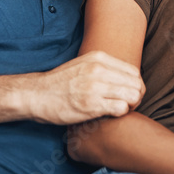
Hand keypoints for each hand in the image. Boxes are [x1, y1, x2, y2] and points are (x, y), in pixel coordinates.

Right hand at [27, 51, 145, 123]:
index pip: (133, 72)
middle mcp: (99, 70)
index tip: (128, 93)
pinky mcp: (91, 105)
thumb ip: (104, 67)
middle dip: (136, 96)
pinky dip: (121, 113)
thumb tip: (126, 77)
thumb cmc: (61, 83)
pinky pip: (121, 108)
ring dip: (130, 105)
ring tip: (120, 109)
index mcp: (99, 58)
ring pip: (132, 96)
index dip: (135, 85)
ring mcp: (95, 87)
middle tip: (127, 105)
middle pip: (136, 84)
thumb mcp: (83, 64)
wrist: (36, 95)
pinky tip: (111, 114)